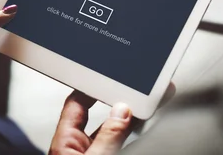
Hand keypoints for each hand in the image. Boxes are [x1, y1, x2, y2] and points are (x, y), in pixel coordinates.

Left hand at [50, 85, 175, 154]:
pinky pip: (127, 147)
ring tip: (155, 104)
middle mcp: (82, 151)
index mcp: (67, 144)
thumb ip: (109, 137)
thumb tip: (121, 110)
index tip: (110, 75)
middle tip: (142, 89)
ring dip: (136, 120)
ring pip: (119, 134)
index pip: (76, 105)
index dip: (92, 88)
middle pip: (103, 118)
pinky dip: (138, 138)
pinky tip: (152, 128)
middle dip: (122, 103)